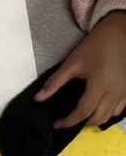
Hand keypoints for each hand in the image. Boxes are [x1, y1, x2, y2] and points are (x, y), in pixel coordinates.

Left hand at [35, 11, 125, 127]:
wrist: (121, 31)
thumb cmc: (95, 46)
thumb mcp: (72, 63)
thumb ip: (55, 83)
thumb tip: (38, 99)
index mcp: (100, 85)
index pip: (83, 112)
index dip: (68, 121)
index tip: (56, 124)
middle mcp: (115, 92)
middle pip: (98, 118)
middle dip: (81, 123)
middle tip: (67, 120)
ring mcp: (125, 91)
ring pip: (110, 115)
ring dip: (95, 119)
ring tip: (81, 115)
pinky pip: (120, 108)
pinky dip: (108, 112)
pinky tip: (98, 107)